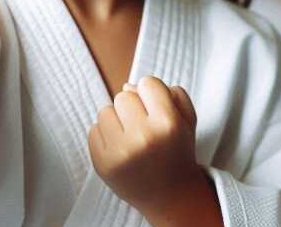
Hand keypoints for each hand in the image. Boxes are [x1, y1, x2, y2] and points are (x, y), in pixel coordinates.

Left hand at [88, 76, 204, 215]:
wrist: (171, 197)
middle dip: (132, 107)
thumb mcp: (186, 120)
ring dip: (116, 121)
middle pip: (123, 95)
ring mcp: (121, 152)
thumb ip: (170, 94)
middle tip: (143, 126)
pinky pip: (93, 130)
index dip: (152, 93)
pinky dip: (104, 136)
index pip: (147, 83)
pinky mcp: (102, 164)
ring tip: (131, 138)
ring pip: (105, 111)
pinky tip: (120, 149)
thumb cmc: (177, 152)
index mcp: (168, 125)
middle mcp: (144, 138)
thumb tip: (128, 85)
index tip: (156, 108)